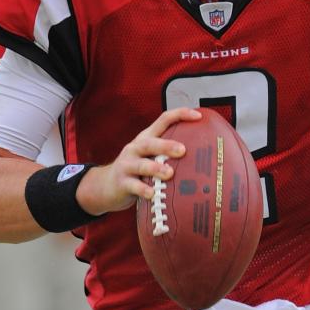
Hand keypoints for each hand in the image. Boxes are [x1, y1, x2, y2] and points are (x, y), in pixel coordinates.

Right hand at [77, 108, 201, 215]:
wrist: (105, 186)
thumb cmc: (137, 171)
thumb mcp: (150, 157)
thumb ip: (168, 154)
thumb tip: (204, 156)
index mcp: (146, 138)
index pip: (163, 119)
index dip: (180, 114)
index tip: (198, 115)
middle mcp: (135, 148)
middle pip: (150, 142)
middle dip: (166, 145)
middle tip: (183, 150)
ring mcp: (127, 165)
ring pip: (141, 164)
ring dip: (155, 168)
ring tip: (169, 173)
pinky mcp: (121, 182)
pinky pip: (133, 186)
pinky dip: (143, 190)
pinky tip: (152, 194)